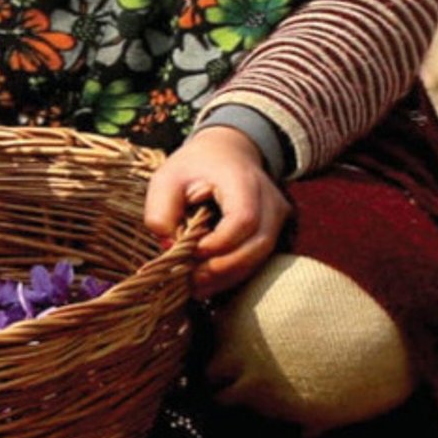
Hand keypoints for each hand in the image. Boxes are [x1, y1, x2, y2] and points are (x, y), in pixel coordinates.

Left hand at [144, 125, 290, 298]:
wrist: (228, 152)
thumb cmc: (195, 166)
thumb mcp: (167, 179)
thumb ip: (160, 211)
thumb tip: (168, 247)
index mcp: (243, 180)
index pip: (243, 219)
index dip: (219, 243)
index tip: (191, 251)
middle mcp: (269, 198)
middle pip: (258, 244)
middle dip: (223, 268)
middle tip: (191, 280)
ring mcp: (277, 215)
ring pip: (261, 256)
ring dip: (228, 276)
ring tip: (197, 285)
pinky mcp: (275, 229)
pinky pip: (259, 258)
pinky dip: (234, 273)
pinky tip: (209, 281)